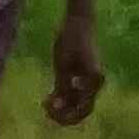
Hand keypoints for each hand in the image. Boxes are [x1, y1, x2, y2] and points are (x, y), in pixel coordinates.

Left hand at [44, 8, 104, 125]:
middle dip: (64, 115)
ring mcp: (87, 83)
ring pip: (76, 106)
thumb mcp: (63, 64)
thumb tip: (61, 105)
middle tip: (45, 109)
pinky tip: (47, 97)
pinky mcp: (80, 79)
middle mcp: (94, 85)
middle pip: (81, 111)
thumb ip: (63, 85)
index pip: (83, 109)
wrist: (78, 23)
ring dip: (61, 109)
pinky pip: (72, 97)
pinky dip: (61, 100)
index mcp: (94, 82)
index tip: (49, 107)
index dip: (66, 115)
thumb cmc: (71, 40)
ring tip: (44, 102)